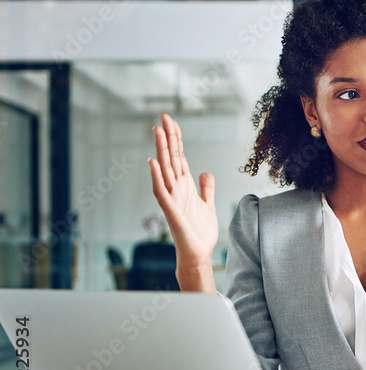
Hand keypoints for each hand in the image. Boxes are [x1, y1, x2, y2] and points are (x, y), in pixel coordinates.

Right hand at [149, 113, 218, 291]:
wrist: (199, 253)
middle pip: (171, 158)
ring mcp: (172, 198)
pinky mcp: (171, 211)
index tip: (171, 121)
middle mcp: (177, 188)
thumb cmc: (200, 231)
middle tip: (163, 117)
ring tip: (157, 131)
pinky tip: (152, 163)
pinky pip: (161, 191)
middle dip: (168, 138)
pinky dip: (156, 177)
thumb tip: (205, 172)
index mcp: (186, 185)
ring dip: (160, 150)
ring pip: (165, 170)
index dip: (176, 139)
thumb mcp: (208, 204)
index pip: (179, 157)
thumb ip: (206, 188)